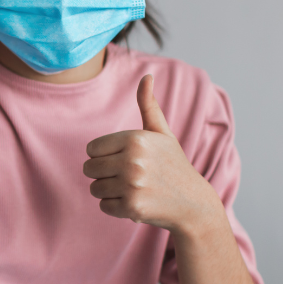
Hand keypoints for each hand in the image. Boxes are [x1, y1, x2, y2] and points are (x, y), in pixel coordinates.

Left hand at [83, 74, 223, 233]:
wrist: (194, 203)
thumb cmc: (173, 165)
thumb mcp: (162, 133)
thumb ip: (148, 105)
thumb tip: (146, 76)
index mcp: (136, 139)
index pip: (91, 149)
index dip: (103, 156)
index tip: (122, 159)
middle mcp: (133, 160)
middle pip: (88, 168)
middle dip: (103, 174)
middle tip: (127, 176)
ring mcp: (133, 185)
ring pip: (94, 188)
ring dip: (109, 191)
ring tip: (133, 188)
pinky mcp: (132, 208)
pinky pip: (103, 206)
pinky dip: (116, 207)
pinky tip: (136, 201)